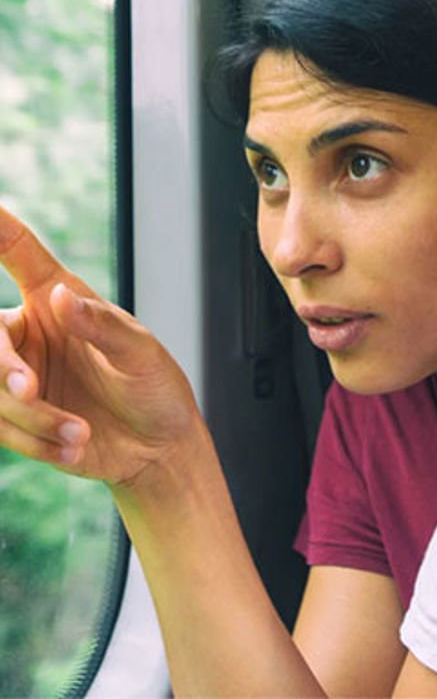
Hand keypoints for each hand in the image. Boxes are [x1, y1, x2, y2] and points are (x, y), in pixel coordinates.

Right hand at [0, 204, 198, 484]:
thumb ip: (100, 326)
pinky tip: (74, 450)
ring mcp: (18, 374)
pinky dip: (36, 443)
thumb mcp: (140, 353)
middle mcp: (29, 330)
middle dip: (3, 369)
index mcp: (57, 298)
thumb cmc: (154, 386)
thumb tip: (60, 297)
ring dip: (33, 419)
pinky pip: (1, 430)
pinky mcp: (14, 418)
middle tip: (30, 391)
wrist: (156, 446)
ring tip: (81, 434)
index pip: (17, 252)